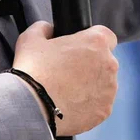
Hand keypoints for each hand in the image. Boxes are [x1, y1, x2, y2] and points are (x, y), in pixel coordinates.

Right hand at [12, 21, 118, 136]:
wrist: (32, 107)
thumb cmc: (33, 71)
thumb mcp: (31, 38)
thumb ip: (44, 28)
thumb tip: (49, 30)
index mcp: (96, 42)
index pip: (106, 36)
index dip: (91, 41)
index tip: (79, 49)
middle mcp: (109, 64)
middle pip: (105, 61)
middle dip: (90, 65)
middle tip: (67, 72)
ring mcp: (109, 90)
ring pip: (104, 84)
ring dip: (91, 85)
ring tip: (67, 91)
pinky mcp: (104, 111)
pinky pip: (100, 104)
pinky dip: (89, 105)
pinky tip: (70, 105)